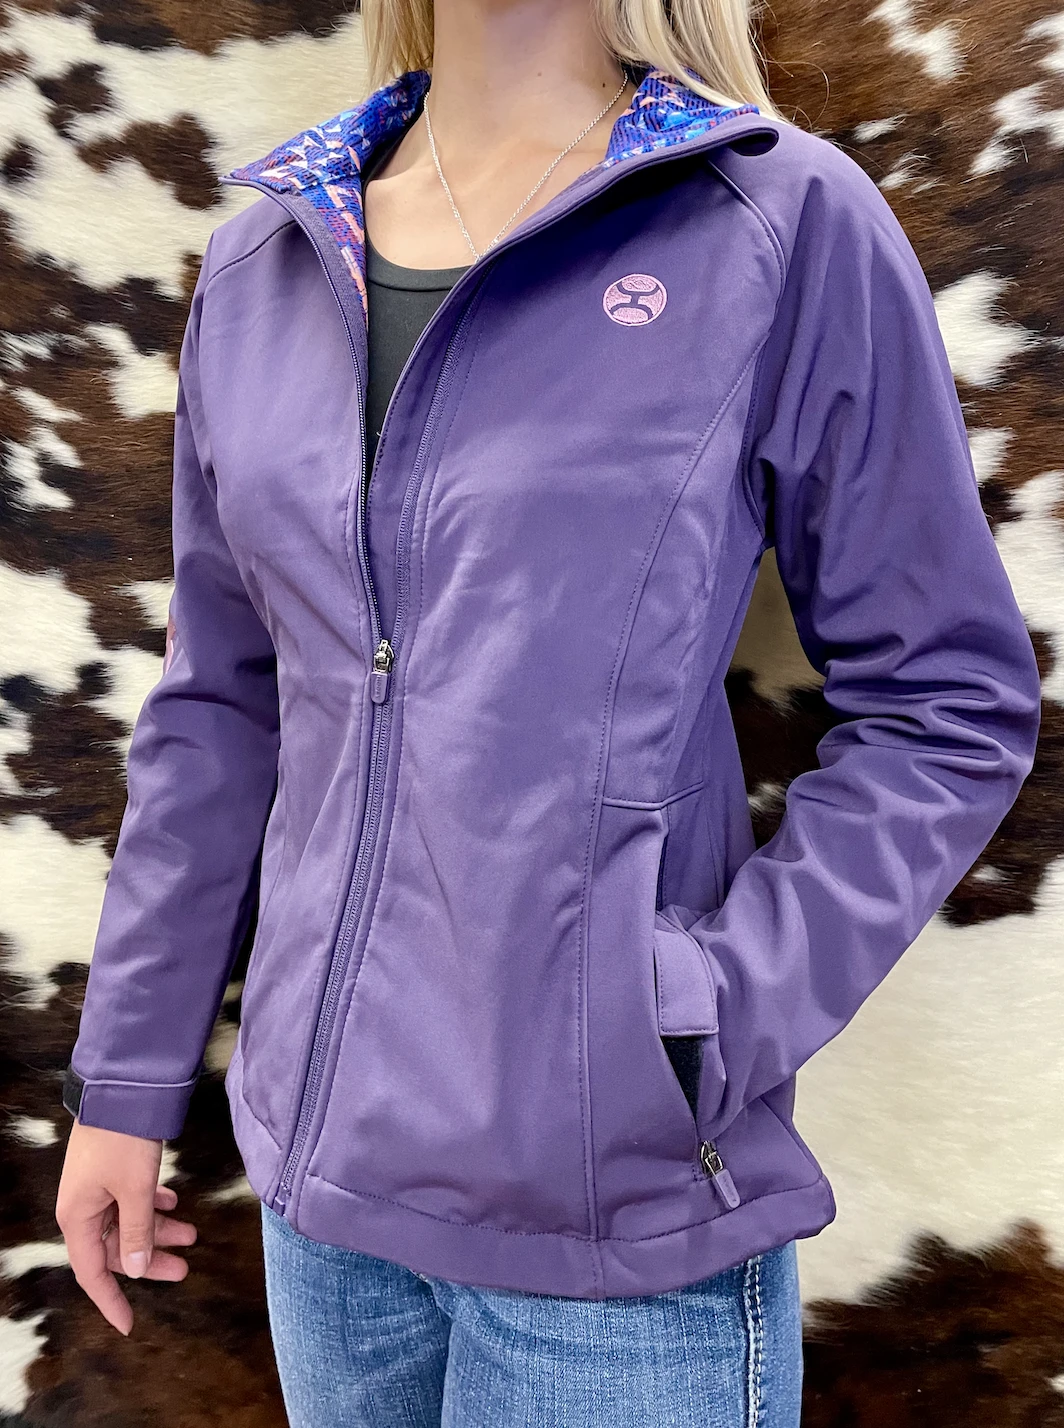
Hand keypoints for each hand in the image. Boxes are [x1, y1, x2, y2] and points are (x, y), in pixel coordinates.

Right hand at [55, 1121, 197, 1335]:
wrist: (122, 1087)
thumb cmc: (123, 1139)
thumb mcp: (135, 1190)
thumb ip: (137, 1232)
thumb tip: (137, 1269)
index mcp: (77, 1218)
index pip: (92, 1273)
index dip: (111, 1300)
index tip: (129, 1324)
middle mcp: (83, 1206)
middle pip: (115, 1247)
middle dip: (150, 1258)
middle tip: (185, 1267)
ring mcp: (97, 1186)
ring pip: (128, 1221)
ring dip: (158, 1229)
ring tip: (193, 1233)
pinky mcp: (111, 1169)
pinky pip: (131, 1198)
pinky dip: (152, 1204)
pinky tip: (173, 1202)